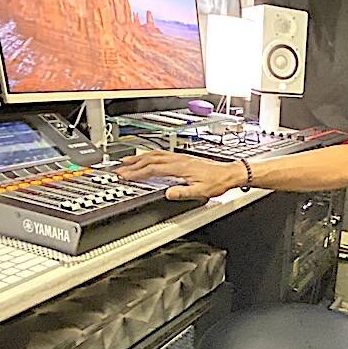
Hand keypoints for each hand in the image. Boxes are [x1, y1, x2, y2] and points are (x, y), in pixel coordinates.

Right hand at [116, 150, 240, 200]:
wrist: (228, 173)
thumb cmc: (216, 182)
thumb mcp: (200, 192)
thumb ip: (183, 193)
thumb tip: (168, 194)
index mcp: (179, 167)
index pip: (152, 169)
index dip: (137, 173)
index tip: (125, 176)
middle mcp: (178, 160)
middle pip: (150, 159)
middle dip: (133, 164)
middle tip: (119, 168)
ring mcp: (180, 157)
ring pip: (155, 155)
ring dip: (139, 157)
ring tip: (127, 161)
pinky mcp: (183, 158)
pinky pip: (162, 154)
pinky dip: (150, 156)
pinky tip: (148, 158)